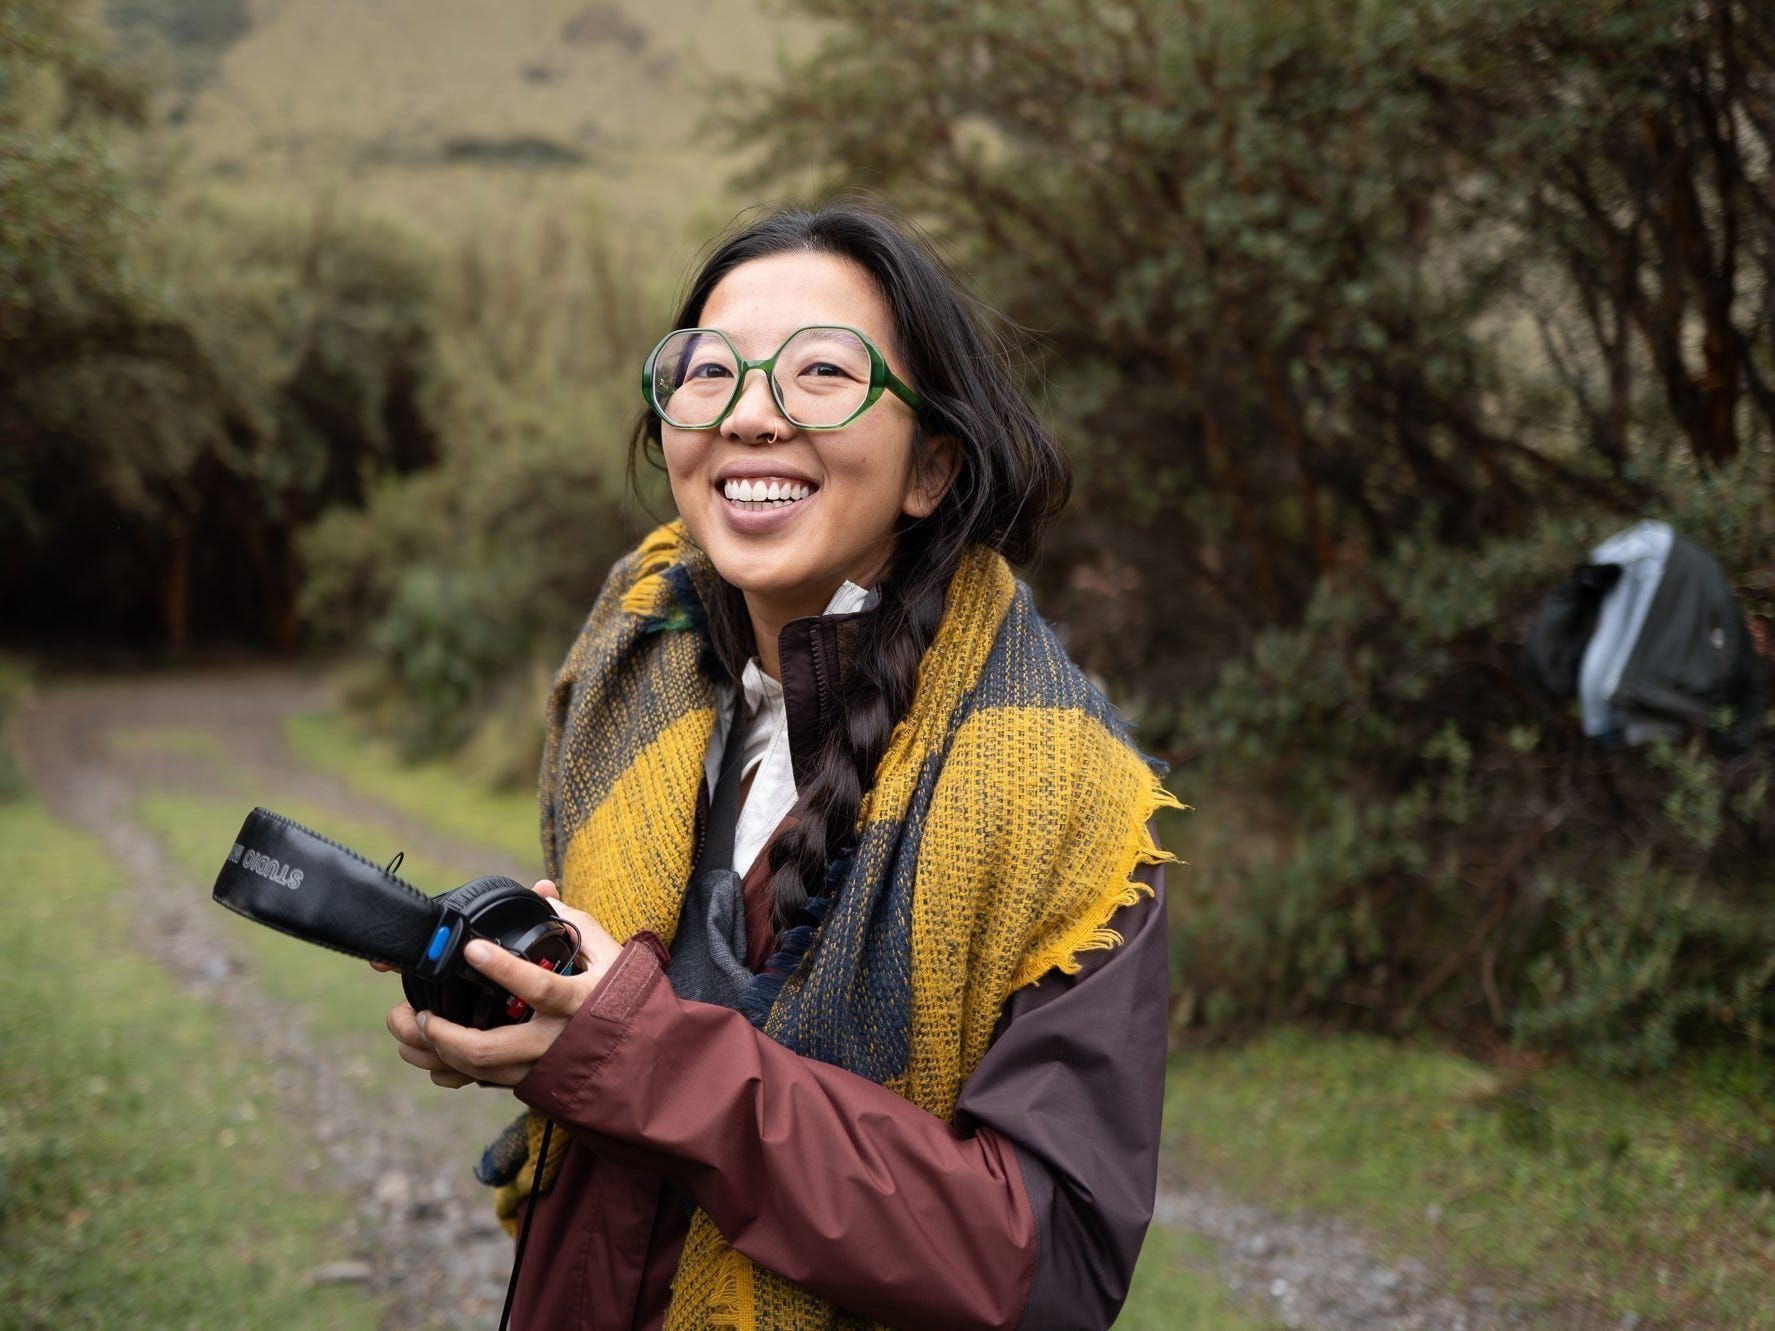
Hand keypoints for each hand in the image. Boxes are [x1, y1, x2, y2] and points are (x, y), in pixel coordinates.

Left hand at [384, 879, 620, 1088]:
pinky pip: (479, 1083)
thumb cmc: (624, 997)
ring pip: (476, 1070)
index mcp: (579, 1001)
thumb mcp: (609, 953)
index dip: (503, 969)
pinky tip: (428, 1050)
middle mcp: (556, 1040)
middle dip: (441, 1032)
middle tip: (416, 1009)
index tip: (471, 947)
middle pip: (489, 1048)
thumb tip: (540, 889)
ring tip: (407, 1024)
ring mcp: (540, 1066)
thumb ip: (572, 921)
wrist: (642, 1055)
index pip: (538, 987)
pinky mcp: (528, 1083)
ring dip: (432, 1051)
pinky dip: (447, 1069)